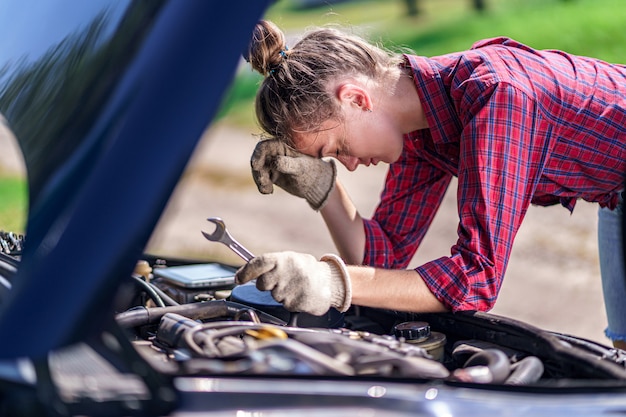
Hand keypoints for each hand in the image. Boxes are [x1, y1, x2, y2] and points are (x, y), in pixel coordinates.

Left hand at [235, 251, 351, 315]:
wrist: (330, 283)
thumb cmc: (307, 270)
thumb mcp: (291, 259)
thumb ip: (272, 264)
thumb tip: (247, 269)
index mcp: (284, 259)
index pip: (258, 263)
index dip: (245, 272)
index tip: (238, 278)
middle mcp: (286, 273)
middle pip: (262, 283)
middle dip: (267, 284)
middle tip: (279, 281)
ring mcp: (291, 289)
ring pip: (274, 295)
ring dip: (280, 293)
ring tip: (294, 286)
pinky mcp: (295, 303)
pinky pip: (284, 304)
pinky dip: (289, 301)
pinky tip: (299, 294)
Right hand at [250, 139, 335, 209]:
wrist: (316, 185)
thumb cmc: (311, 172)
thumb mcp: (301, 168)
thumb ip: (288, 164)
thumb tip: (274, 162)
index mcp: (282, 145)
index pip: (264, 146)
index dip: (257, 154)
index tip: (255, 166)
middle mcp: (274, 153)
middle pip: (257, 159)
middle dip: (258, 171)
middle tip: (263, 183)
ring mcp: (272, 164)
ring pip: (258, 171)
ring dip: (259, 180)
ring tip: (267, 190)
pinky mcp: (272, 174)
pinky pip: (261, 179)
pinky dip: (262, 186)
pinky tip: (269, 191)